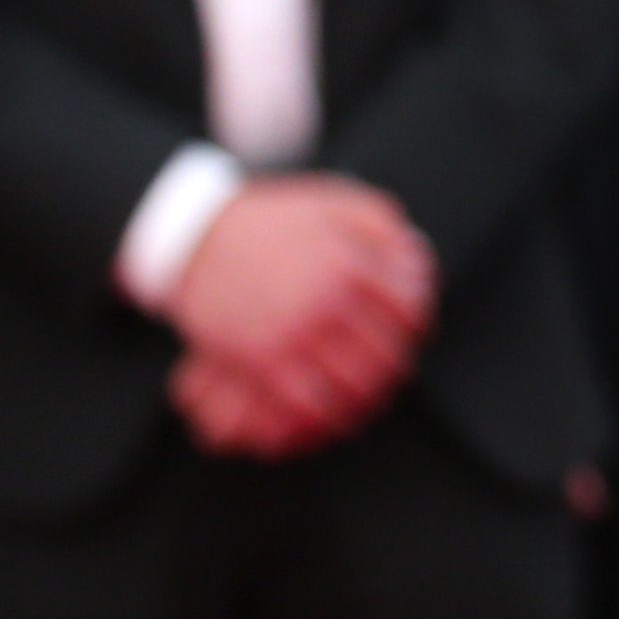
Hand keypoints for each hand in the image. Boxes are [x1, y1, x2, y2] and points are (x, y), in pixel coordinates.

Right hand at [162, 175, 432, 457]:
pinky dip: (327, 415)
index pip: (408, 308)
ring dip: (369, 397)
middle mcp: (325, 300)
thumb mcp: (339, 203)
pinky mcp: (258, 360)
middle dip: (395, 364)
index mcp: (351, 262)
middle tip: (393, 369)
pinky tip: (333, 414)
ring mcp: (291, 333)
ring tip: (370, 397)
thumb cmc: (278, 220)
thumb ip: (387, 230)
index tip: (413, 332)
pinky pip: (306, 404)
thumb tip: (418, 265)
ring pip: (353, 385)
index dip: (416, 324)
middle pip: (385, 352)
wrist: (199, 235)